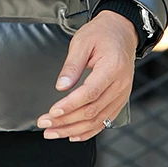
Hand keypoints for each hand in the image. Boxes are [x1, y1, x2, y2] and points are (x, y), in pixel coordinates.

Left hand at [36, 10, 137, 140]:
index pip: (90, 92)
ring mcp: (122, 94)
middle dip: (66, 121)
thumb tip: (61, 86)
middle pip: (93, 110)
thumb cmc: (102, 33)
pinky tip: (73, 134)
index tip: (53, 111)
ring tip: (54, 132)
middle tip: (45, 124)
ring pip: (98, 120)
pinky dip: (89, 131)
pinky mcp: (119, 99)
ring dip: (74, 129)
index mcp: (112, 67)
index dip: (70, 105)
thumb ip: (72, 65)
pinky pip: (105, 120)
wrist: (121, 32)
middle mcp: (120, 84)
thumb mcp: (82, 41)